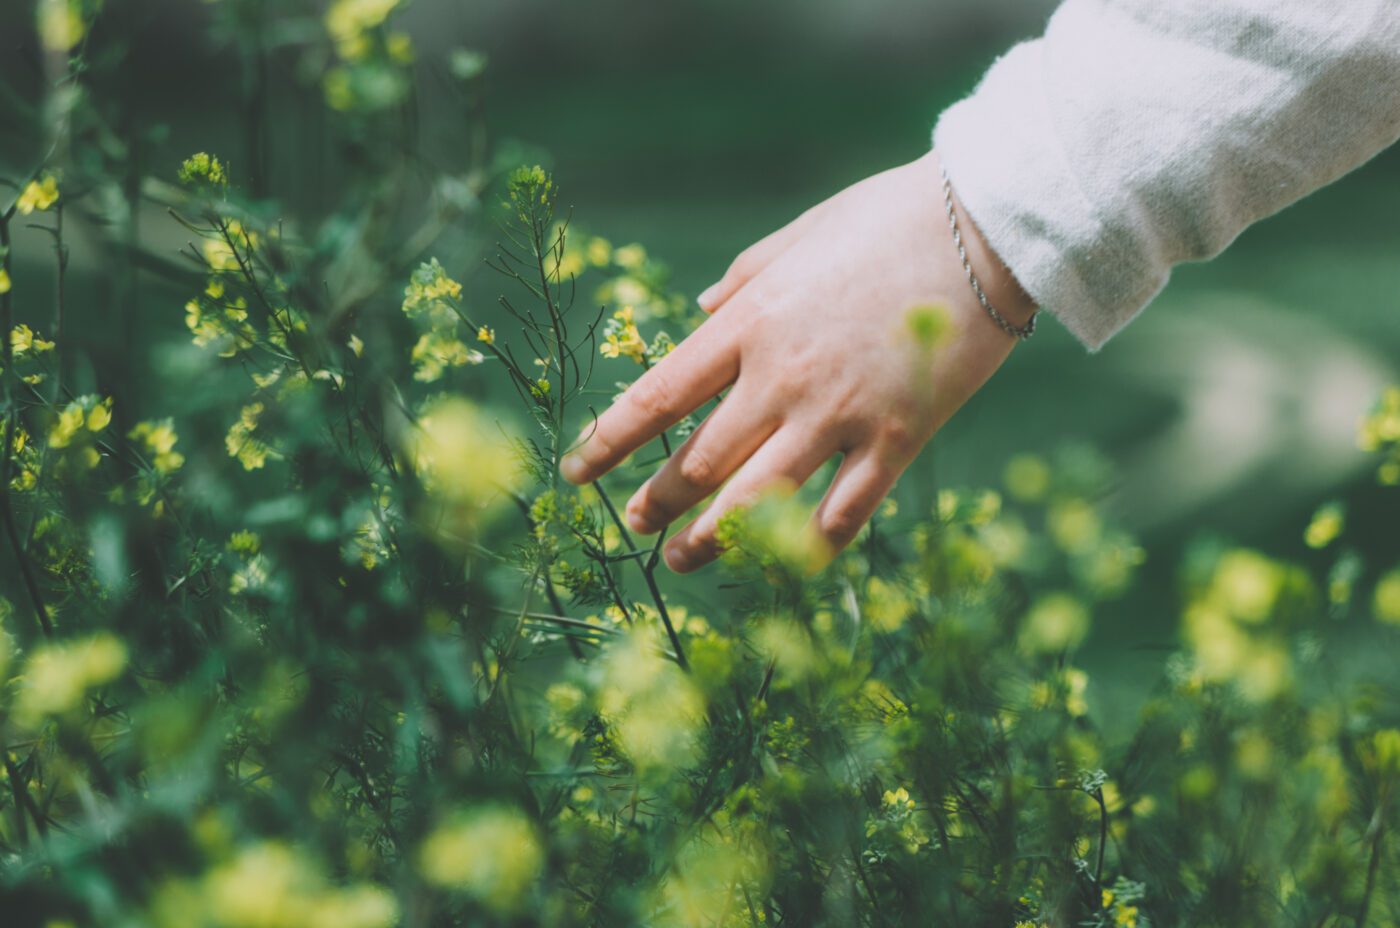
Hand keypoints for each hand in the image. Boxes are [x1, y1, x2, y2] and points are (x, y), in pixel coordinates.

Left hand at [559, 150, 1035, 571]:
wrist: (986, 229)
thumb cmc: (887, 220)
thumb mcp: (797, 236)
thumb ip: (742, 282)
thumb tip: (701, 314)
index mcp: (748, 323)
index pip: (656, 397)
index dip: (608, 441)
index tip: (577, 471)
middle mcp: (781, 377)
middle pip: (698, 460)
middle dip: (656, 500)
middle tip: (635, 522)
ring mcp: (839, 414)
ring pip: (757, 499)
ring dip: (712, 538)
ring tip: (682, 559)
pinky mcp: (897, 438)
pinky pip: (844, 511)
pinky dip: (810, 544)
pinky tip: (786, 560)